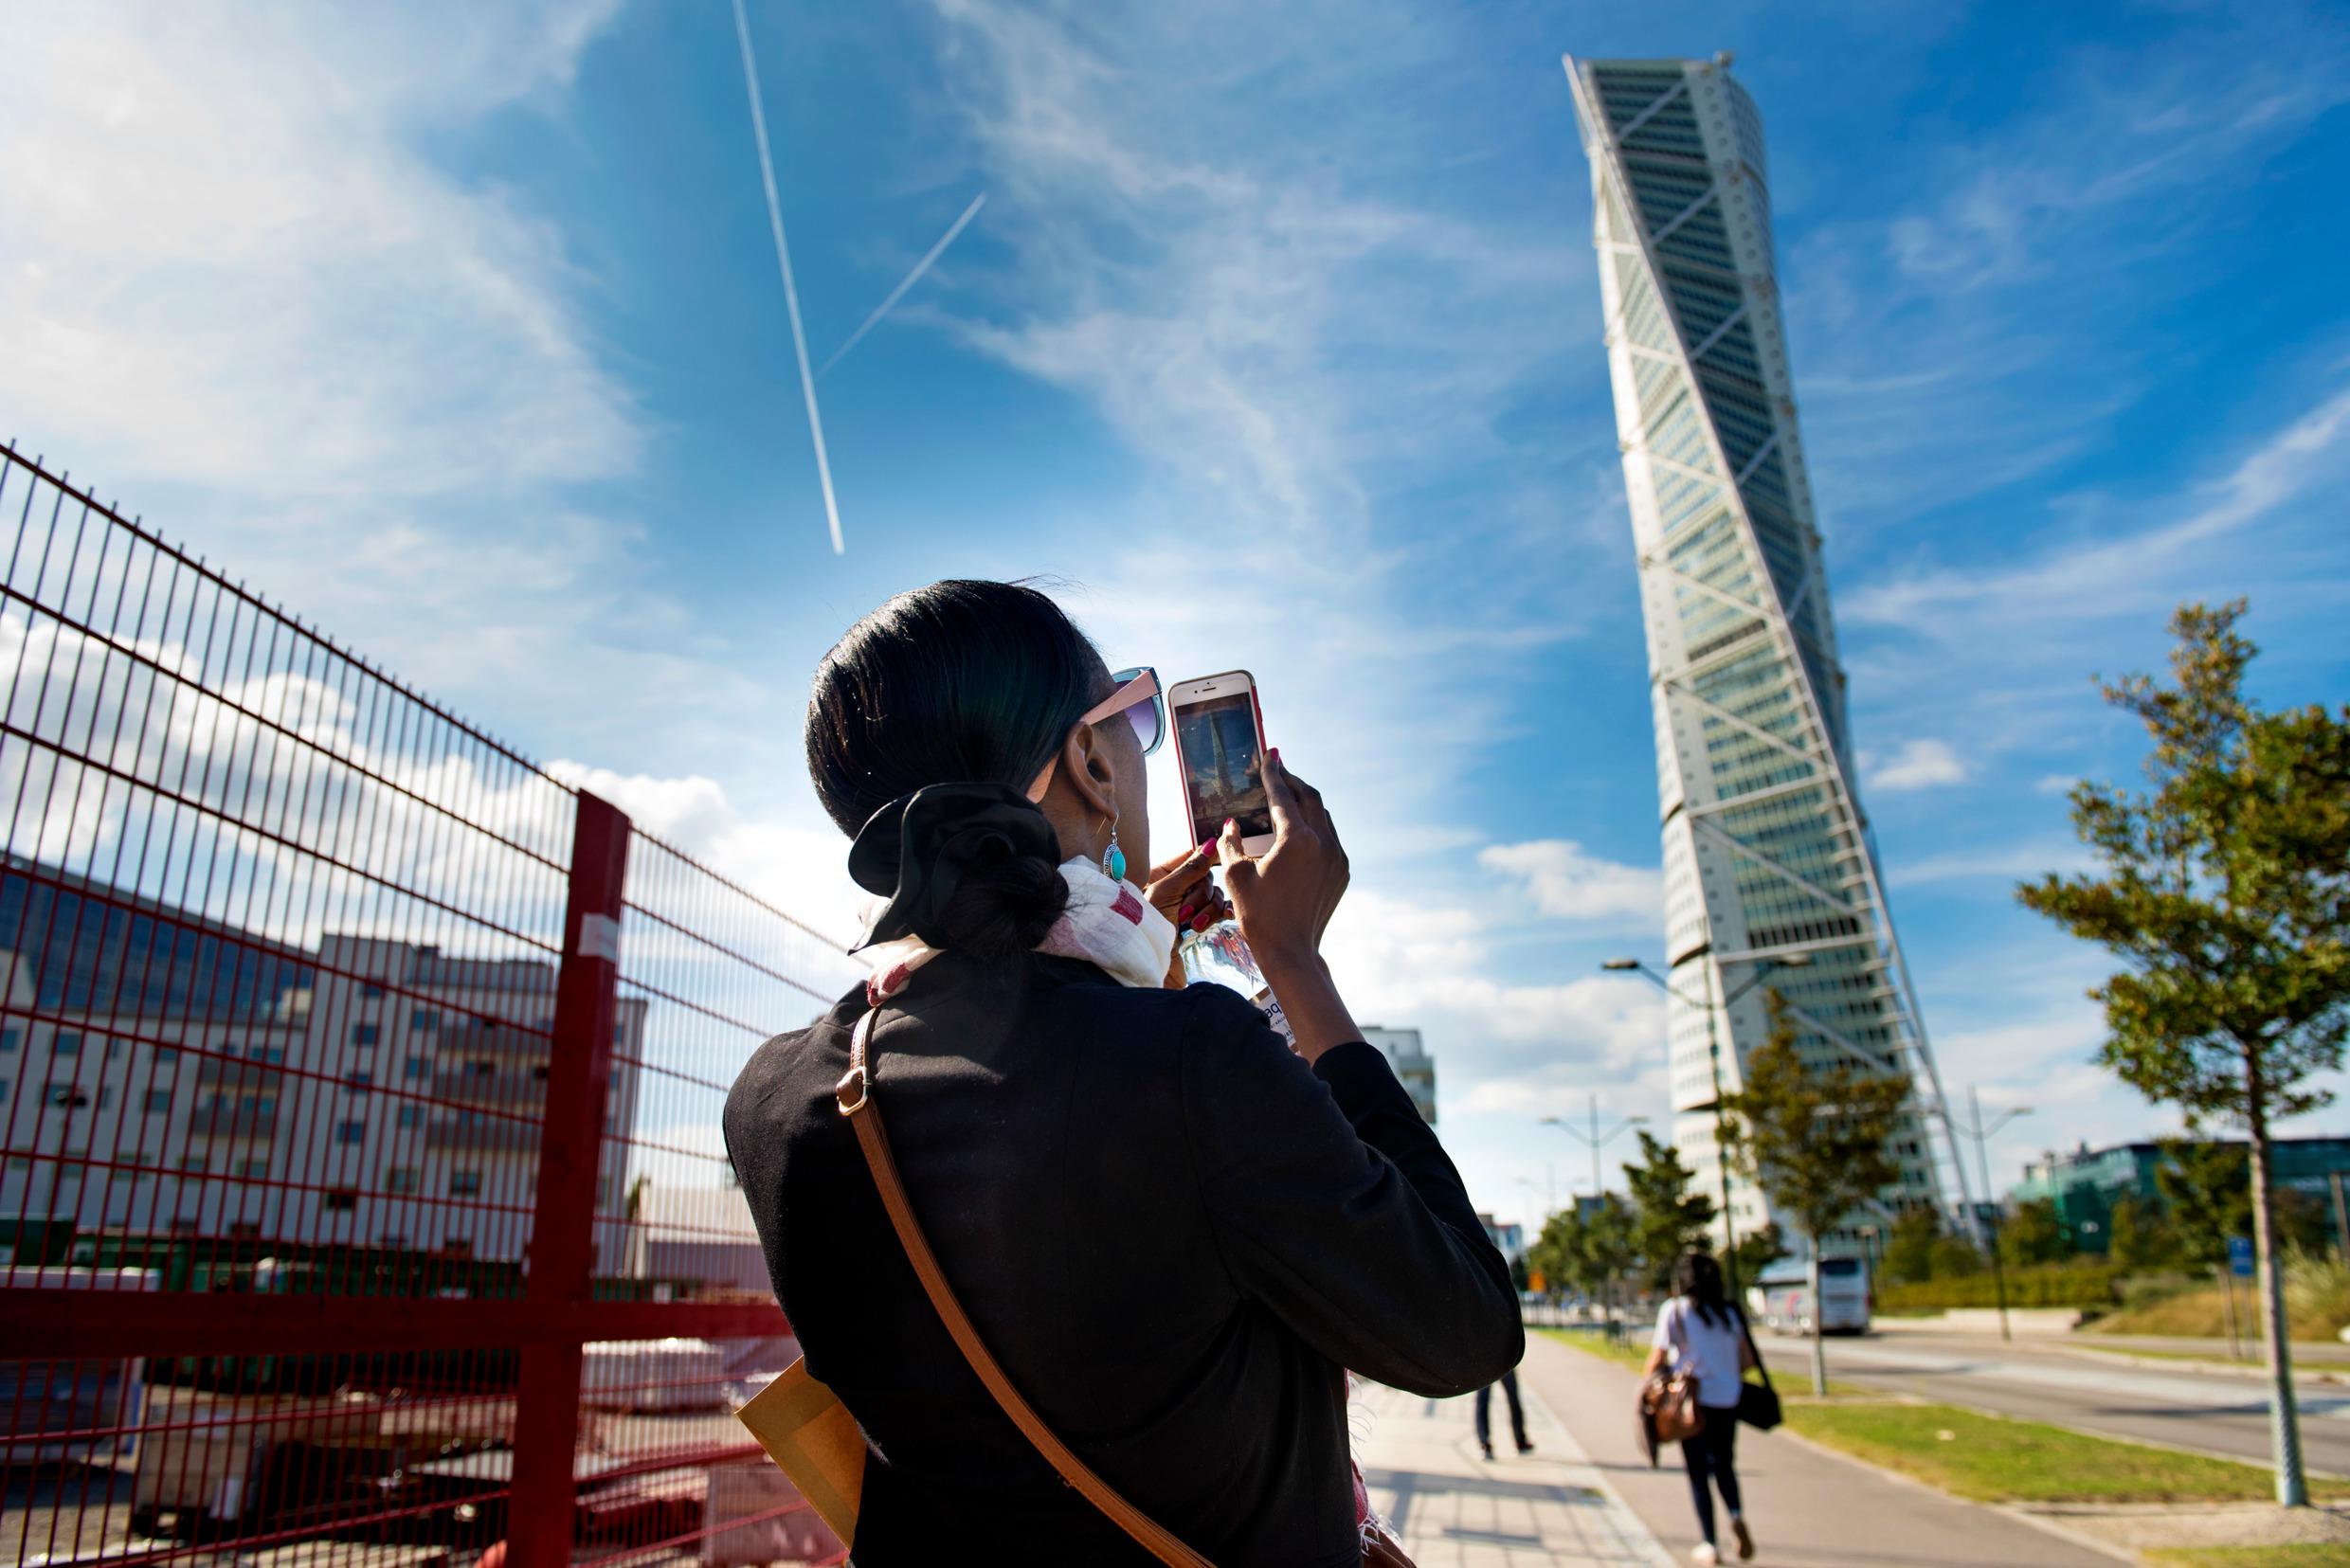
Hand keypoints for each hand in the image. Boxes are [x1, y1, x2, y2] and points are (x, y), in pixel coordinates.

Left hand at [1142, 843, 1231, 987]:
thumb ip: (1191, 869)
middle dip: (1200, 894)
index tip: (1213, 860)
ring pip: (1214, 895)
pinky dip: (1221, 913)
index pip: (1190, 857)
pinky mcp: (1198, 925)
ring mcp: (1187, 908)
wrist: (1148, 970)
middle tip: (1184, 912)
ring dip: (1207, 909)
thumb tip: (1210, 844)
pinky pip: (1218, 911)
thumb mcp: (1165, 892)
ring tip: (1192, 926)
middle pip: (1205, 877)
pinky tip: (1225, 917)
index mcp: (1160, 875)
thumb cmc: (1145, 928)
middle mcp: (1175, 889)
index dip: (1202, 861)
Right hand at [1215, 749, 1347, 967]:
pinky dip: (1315, 827)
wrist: (1293, 952)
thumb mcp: (1237, 877)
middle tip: (1278, 771)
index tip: (1269, 754)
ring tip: (1287, 800)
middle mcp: (1323, 843)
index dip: (1273, 773)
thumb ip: (1231, 844)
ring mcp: (1338, 858)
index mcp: (1297, 840)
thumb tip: (1232, 824)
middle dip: (1293, 782)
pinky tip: (1300, 833)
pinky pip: (1331, 838)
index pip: (1283, 796)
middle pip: (1311, 798)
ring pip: (1324, 817)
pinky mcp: (1342, 872)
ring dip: (1306, 803)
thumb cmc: (1260, 917)